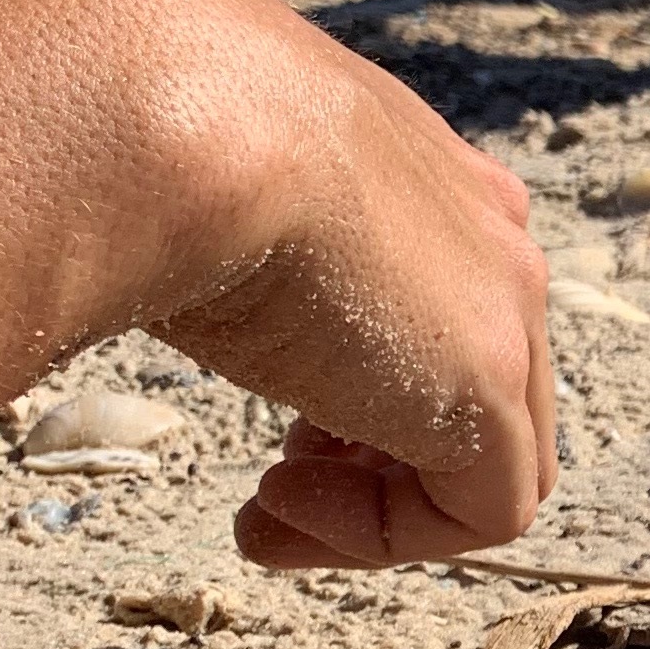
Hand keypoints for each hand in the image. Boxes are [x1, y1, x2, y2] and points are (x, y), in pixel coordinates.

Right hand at [166, 28, 556, 565]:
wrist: (168, 114)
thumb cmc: (145, 138)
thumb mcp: (200, 197)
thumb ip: (234, 247)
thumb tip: (155, 294)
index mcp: (416, 174)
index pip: (432, 302)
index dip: (362, 387)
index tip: (282, 430)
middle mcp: (482, 230)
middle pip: (478, 383)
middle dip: (384, 451)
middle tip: (281, 478)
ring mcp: (504, 302)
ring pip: (492, 453)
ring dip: (381, 503)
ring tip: (270, 510)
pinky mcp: (493, 382)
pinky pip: (486, 509)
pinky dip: (385, 535)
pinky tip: (279, 508)